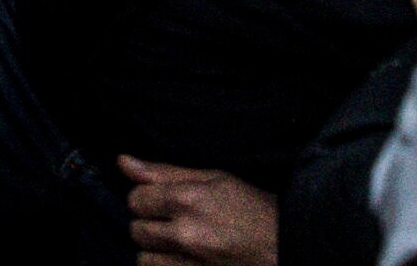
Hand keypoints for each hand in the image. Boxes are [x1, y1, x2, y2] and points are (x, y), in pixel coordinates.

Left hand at [119, 157, 277, 265]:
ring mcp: (193, 265)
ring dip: (156, 252)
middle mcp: (188, 234)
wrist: (294, 248)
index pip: (136, 199)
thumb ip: (164, 172)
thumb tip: (122, 162)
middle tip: (173, 223)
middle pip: (137, 229)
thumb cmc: (255, 210)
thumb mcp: (215, 179)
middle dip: (150, 224)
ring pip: (144, 259)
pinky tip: (184, 260)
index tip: (162, 201)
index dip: (146, 198)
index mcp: (190, 200)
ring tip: (179, 245)